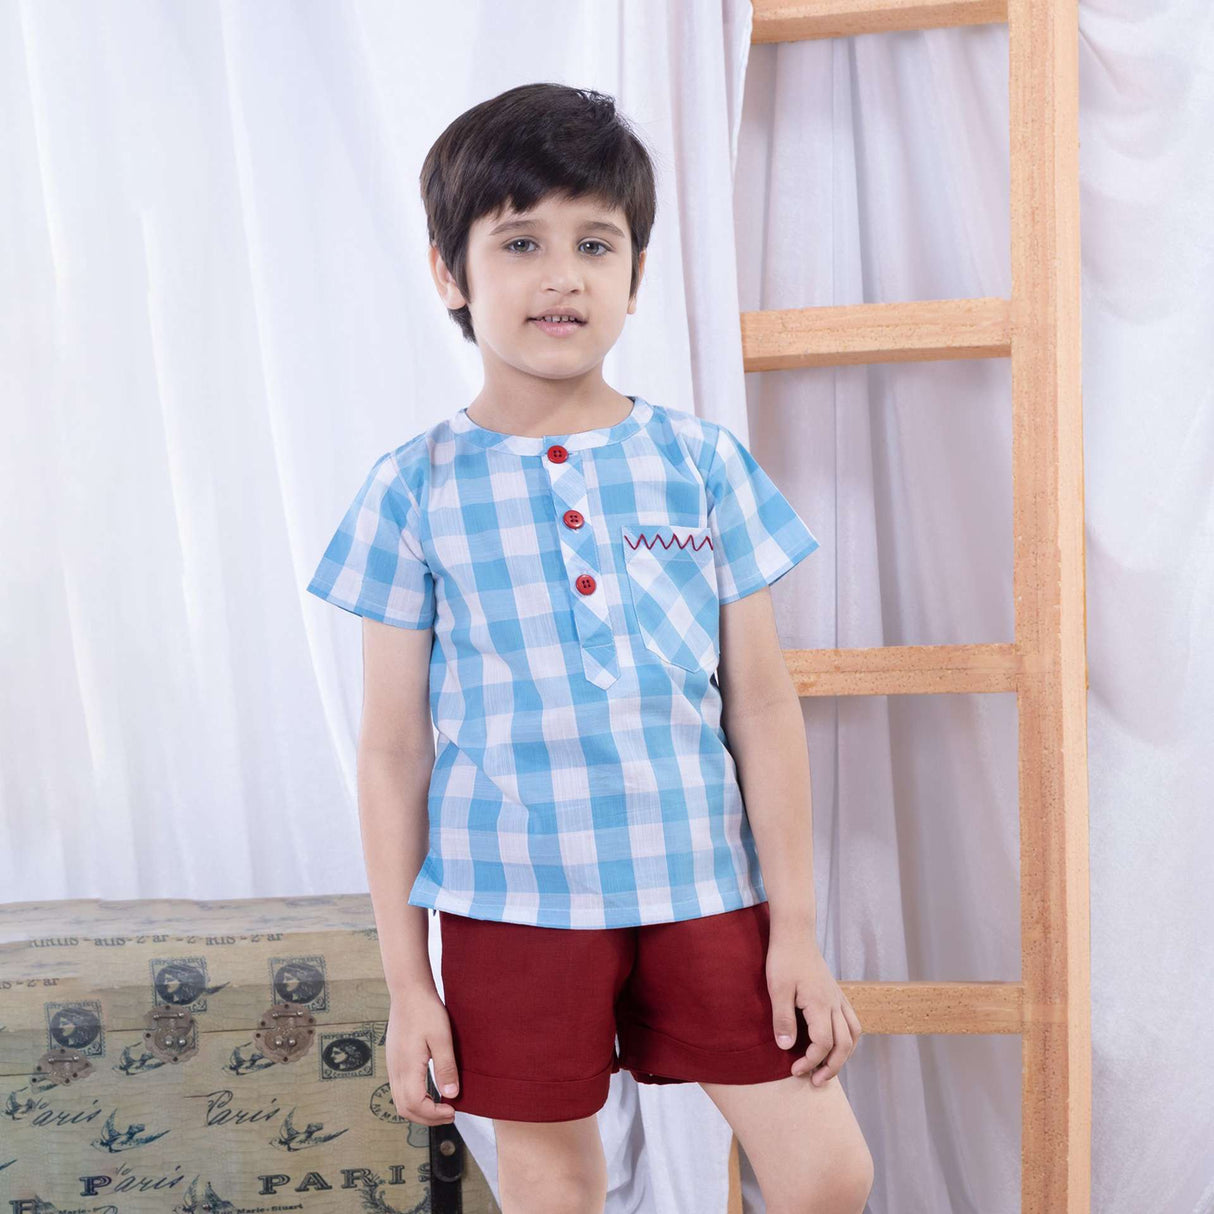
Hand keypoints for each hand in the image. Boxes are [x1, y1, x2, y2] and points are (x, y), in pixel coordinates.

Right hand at [386, 990, 460, 1124]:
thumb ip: (446, 1067)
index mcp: (407, 1067)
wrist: (408, 992)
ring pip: (400, 1101)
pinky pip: (399, 1090)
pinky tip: (430, 1092)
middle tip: (449, 1114)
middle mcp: (395, 1070)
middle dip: (427, 1118)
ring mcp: (392, 1066)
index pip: (416, 1105)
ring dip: (420, 1110)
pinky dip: (414, 1099)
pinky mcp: (394, 1061)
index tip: (453, 1110)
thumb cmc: (426, 1011)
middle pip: (405, 1109)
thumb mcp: (442, 1038)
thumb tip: (451, 1095)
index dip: (434, 1114)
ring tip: (441, 1106)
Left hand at [766, 926, 861, 1085]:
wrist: (795, 934)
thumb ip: (782, 1018)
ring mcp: (838, 998)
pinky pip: (852, 1021)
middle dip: (832, 1067)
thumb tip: (786, 1048)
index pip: (823, 1043)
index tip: (794, 1069)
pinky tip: (834, 1043)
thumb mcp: (777, 989)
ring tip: (827, 1068)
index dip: (811, 1061)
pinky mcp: (836, 993)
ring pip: (854, 1034)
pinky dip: (847, 1038)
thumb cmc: (784, 959)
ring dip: (844, 1055)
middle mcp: (834, 1003)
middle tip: (815, 1081)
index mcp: (820, 1004)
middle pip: (844, 1044)